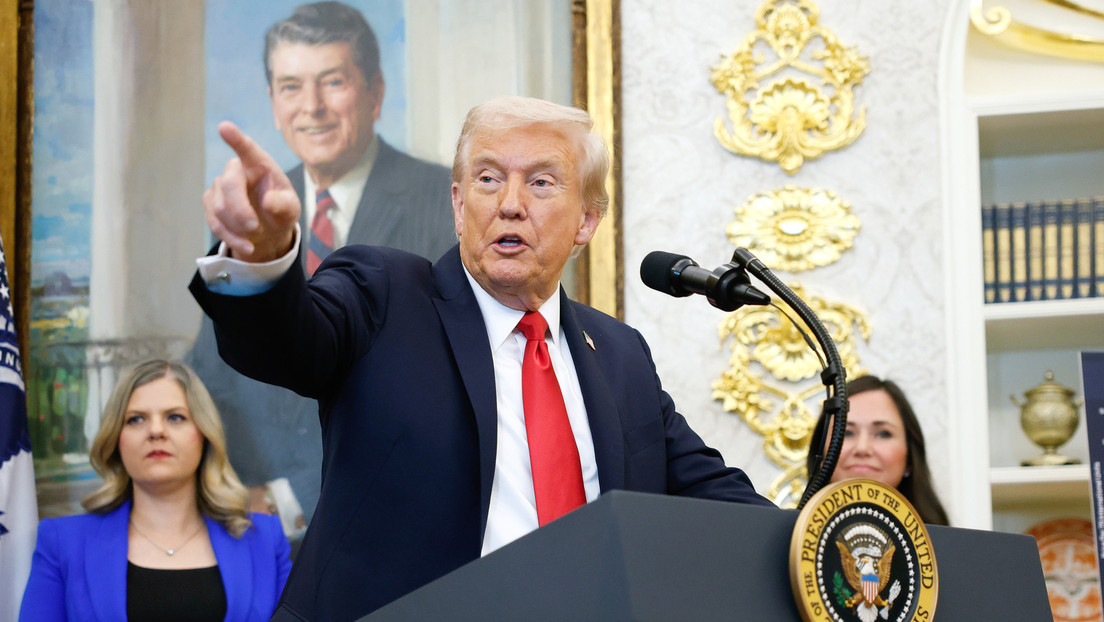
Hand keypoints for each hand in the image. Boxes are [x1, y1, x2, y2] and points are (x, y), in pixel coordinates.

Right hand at [203, 121, 300, 262]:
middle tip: (255, 229)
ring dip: (238, 227)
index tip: (225, 127)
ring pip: (220, 207)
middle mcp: (237, 170)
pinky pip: (214, 221)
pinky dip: (231, 237)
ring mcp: (220, 185)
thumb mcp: (291, 209)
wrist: (267, 230)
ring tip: (256, 239)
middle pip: (229, 184)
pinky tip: (247, 246)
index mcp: (260, 164)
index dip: (236, 138)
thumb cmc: (280, 211)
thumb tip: (268, 202)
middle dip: (240, 210)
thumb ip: (284, 205)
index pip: (247, 149)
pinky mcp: (210, 203)